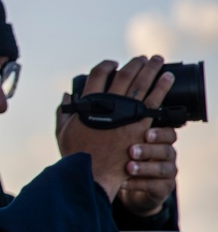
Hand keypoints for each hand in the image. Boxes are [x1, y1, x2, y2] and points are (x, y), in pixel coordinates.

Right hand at [56, 55, 174, 200]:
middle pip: (125, 74)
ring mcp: (126, 113)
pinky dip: (162, 86)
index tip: (113, 64)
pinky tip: (168, 77)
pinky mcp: (140, 124)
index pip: (98, 74)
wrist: (92, 173)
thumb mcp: (62, 132)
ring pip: (142, 83)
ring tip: (157, 60)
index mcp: (89, 102)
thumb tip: (67, 95)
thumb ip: (63, 111)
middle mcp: (109, 103)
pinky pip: (155, 101)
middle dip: (135, 63)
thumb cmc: (76, 155)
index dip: (107, 65)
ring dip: (151, 68)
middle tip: (142, 58)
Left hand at [117, 126, 177, 215]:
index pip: (170, 135)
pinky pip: (154, 186)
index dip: (161, 134)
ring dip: (144, 168)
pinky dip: (137, 184)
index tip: (146, 134)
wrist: (133, 188)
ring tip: (128, 167)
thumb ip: (128, 138)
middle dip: (148, 150)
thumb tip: (113, 125)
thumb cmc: (130, 160)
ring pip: (162, 169)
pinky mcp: (164, 189)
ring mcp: (169, 174)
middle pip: (166, 151)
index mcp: (163, 143)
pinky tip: (123, 182)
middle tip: (132, 151)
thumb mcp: (129, 149)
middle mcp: (169, 157)